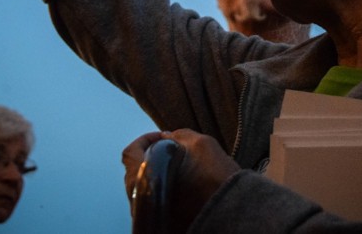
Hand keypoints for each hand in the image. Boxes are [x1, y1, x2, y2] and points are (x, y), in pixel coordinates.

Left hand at [122, 129, 240, 230]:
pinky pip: (156, 203)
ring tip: (181, 167)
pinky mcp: (161, 225)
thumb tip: (168, 136)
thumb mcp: (202, 144)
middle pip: (135, 171)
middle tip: (172, 150)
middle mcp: (140, 201)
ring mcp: (149, 216)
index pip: (130, 152)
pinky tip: (185, 185)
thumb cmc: (216, 179)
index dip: (145, 139)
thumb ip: (181, 136)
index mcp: (144, 178)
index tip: (163, 136)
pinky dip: (165, 190)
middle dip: (151, 156)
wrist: (232, 214)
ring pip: (146, 188)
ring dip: (158, 173)